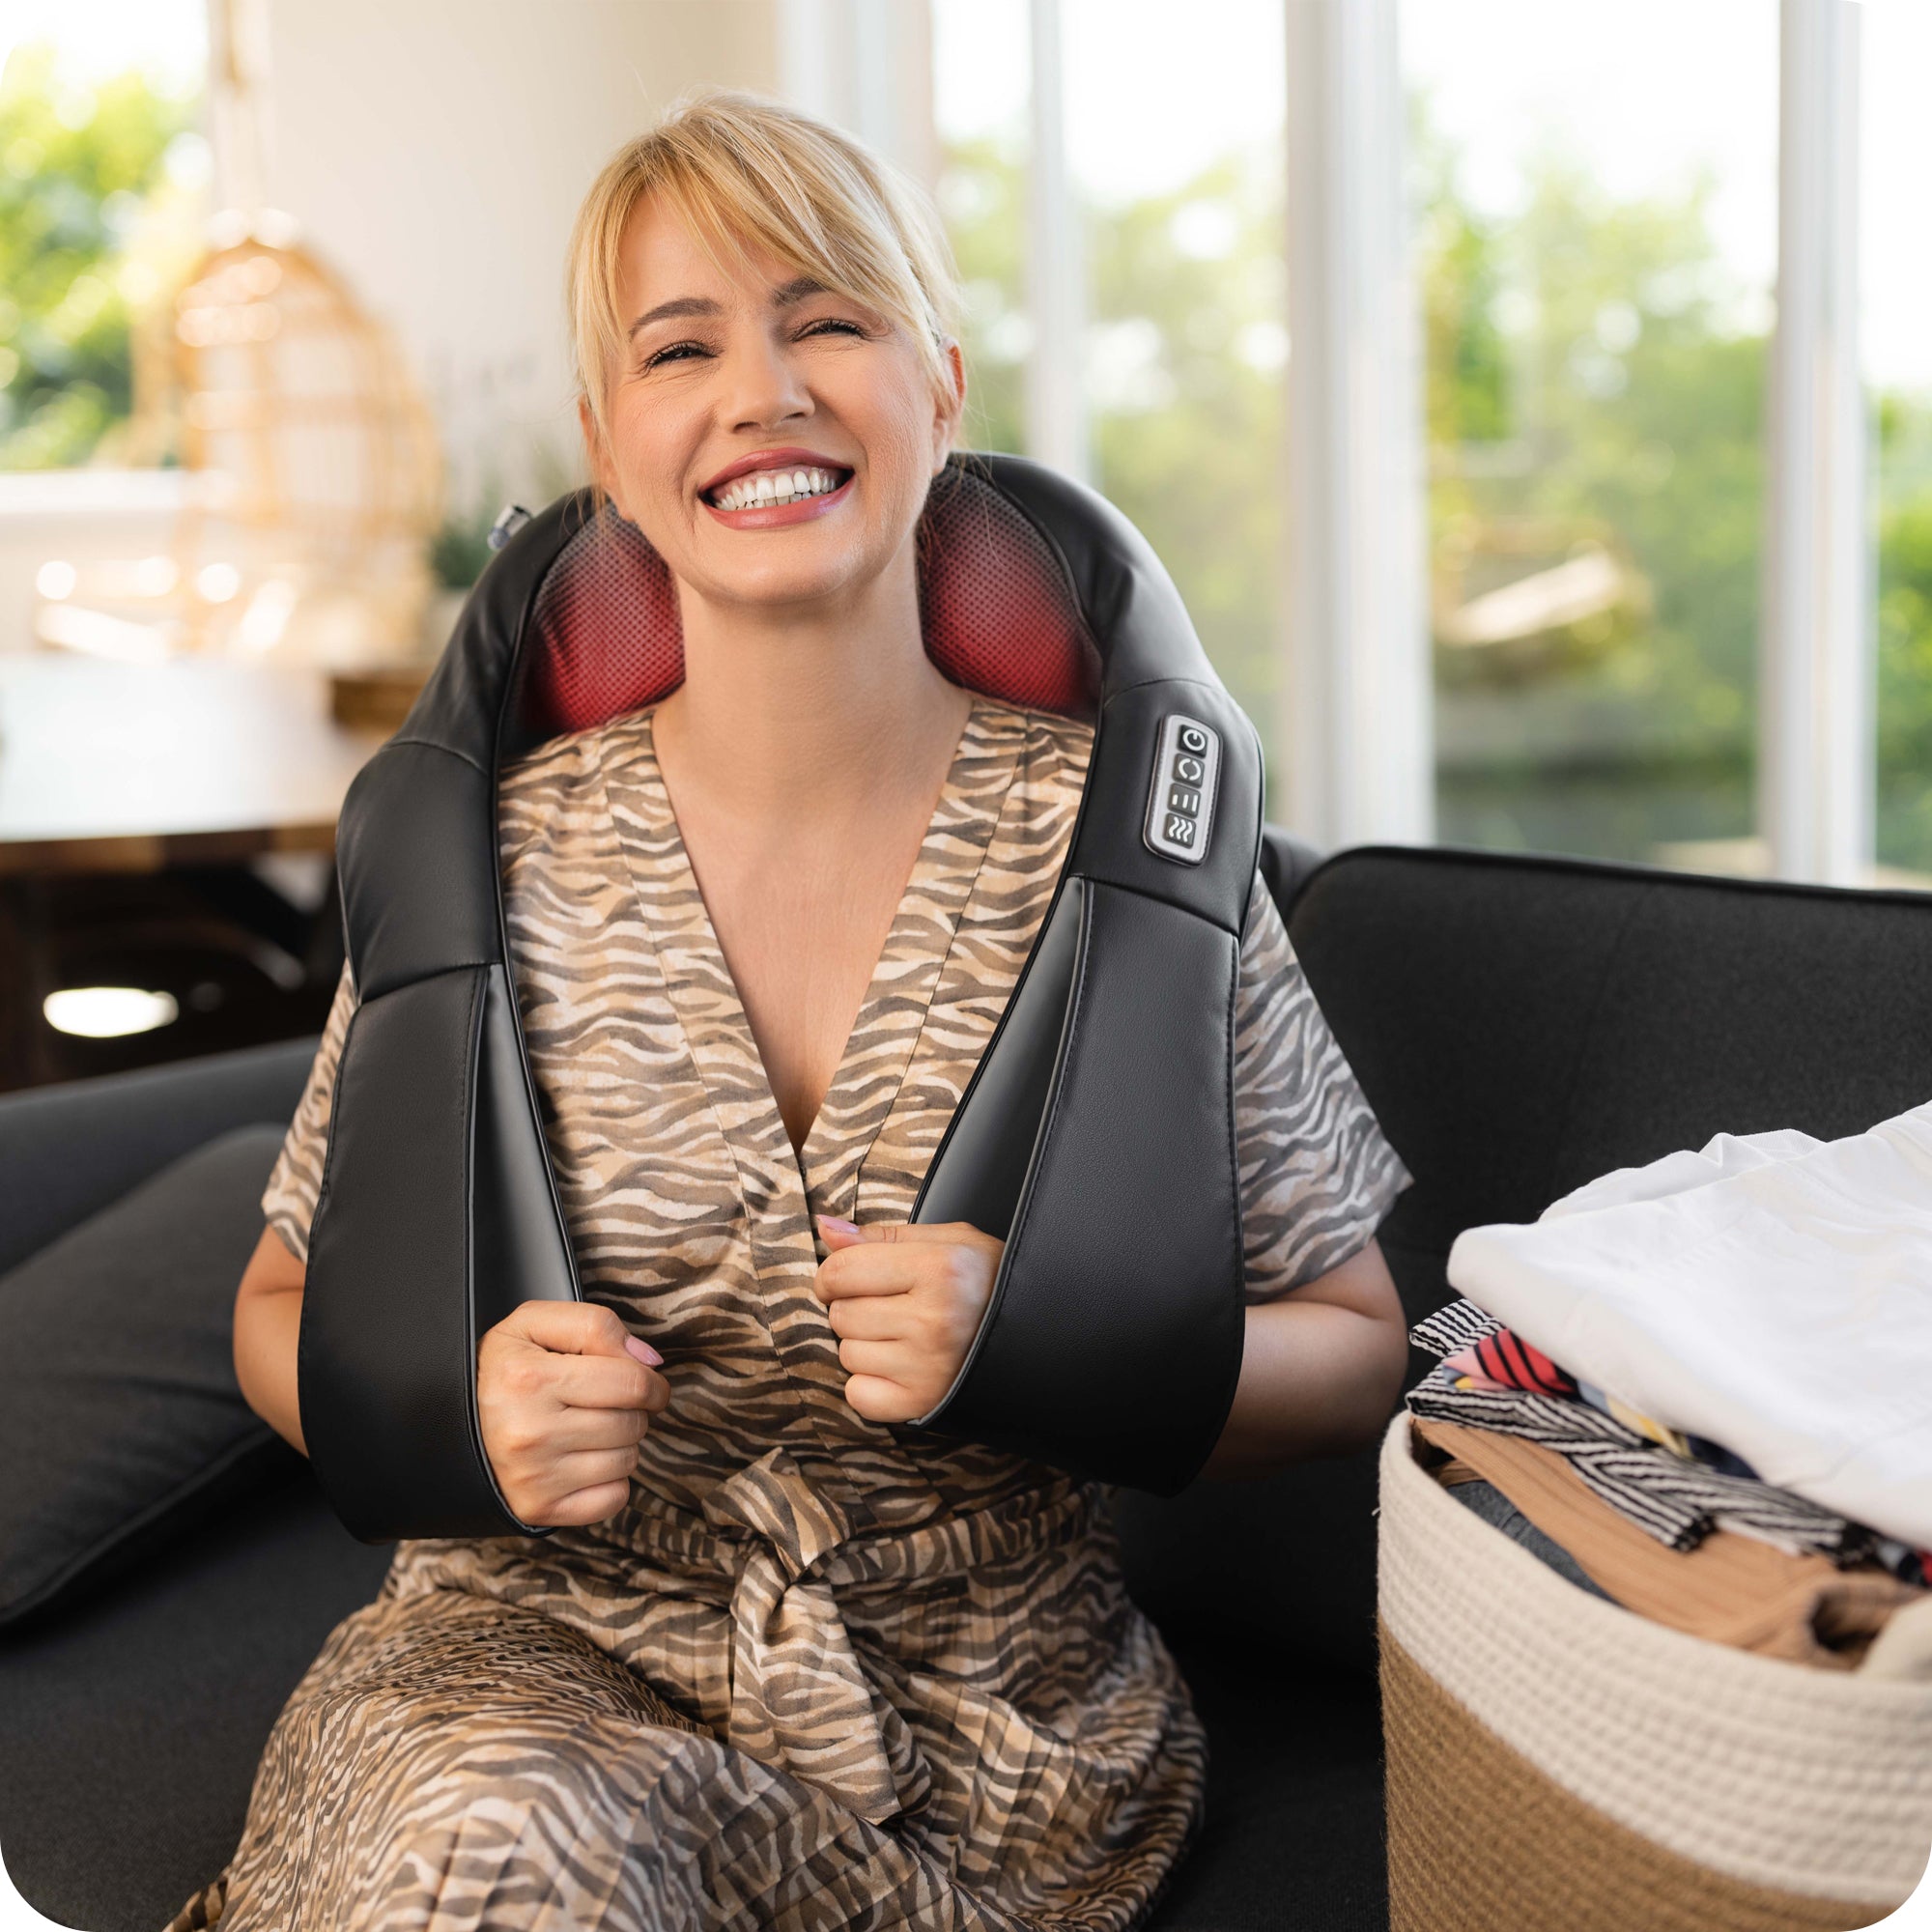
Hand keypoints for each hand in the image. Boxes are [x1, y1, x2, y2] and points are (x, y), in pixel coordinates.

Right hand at [476, 1300, 667, 1526]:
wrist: (451, 1421)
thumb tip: (649, 1361)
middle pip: (633, 1424)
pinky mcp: (538, 1510)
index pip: (632, 1384)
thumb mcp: (534, 1324)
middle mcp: (530, 1432)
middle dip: (632, 1411)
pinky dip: (610, 1481)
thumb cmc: (503, 1370)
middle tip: (605, 1404)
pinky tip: (583, 1460)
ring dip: (621, 1444)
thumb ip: (595, 1325)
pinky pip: (613, 1499)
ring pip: (628, 1461)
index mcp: (531, 1379)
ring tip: (588, 1429)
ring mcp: (533, 1477)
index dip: (651, 1382)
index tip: (647, 1383)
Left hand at [813, 1217, 1001, 1423]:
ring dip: (866, 1346)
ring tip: (906, 1336)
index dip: (833, 1275)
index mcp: (939, 1268)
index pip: (840, 1272)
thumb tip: (825, 1228)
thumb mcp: (947, 1242)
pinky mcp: (922, 1403)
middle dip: (857, 1308)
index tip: (846, 1279)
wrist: (1036, 1332)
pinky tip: (901, 1367)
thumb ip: (882, 1236)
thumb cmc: (986, 1282)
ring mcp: (927, 1367)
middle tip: (895, 1307)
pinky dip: (870, 1384)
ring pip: (847, 1355)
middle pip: (841, 1315)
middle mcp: (933, 1319)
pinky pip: (858, 1394)